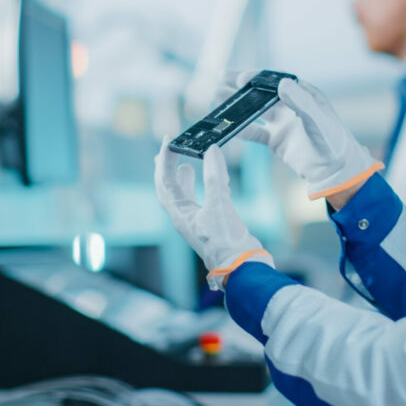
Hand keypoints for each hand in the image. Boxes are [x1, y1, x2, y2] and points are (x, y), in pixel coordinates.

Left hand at [155, 137, 273, 289]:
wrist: (241, 265)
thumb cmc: (226, 240)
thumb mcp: (219, 204)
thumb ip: (214, 176)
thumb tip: (211, 150)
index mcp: (179, 214)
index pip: (164, 182)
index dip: (165, 160)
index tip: (168, 141)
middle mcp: (185, 217)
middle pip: (170, 189)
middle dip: (168, 170)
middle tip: (168, 153)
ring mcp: (199, 221)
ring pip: (187, 195)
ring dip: (185, 179)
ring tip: (186, 164)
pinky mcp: (213, 223)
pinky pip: (205, 200)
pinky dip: (208, 187)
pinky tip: (216, 180)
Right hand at [217, 72, 381, 200]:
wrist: (337, 170)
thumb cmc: (334, 142)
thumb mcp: (318, 120)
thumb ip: (300, 102)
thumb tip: (281, 82)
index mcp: (303, 94)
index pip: (274, 81)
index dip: (256, 78)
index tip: (239, 78)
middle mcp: (290, 106)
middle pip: (260, 94)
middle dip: (240, 88)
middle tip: (219, 79)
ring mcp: (282, 123)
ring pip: (254, 111)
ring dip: (237, 106)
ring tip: (216, 99)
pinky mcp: (277, 140)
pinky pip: (255, 132)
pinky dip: (242, 129)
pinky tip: (228, 127)